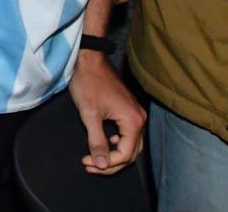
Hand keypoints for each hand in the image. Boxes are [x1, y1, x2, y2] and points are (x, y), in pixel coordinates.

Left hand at [67, 51, 144, 175]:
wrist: (89, 60)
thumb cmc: (88, 84)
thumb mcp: (90, 115)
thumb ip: (97, 142)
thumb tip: (101, 164)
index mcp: (133, 121)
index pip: (126, 154)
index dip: (108, 164)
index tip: (88, 163)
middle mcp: (139, 118)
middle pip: (131, 153)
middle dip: (111, 163)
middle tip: (90, 166)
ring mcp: (136, 114)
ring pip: (131, 144)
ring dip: (114, 154)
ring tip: (94, 158)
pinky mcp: (129, 110)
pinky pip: (129, 134)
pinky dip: (117, 143)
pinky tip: (106, 142)